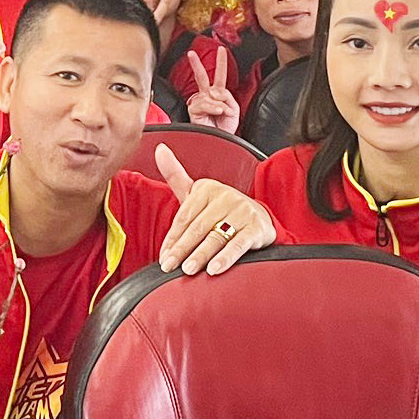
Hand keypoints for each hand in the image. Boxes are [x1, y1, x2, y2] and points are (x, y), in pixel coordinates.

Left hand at [154, 147, 274, 274]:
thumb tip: (159, 148)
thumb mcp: (198, 193)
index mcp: (207, 188)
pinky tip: (214, 269)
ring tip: (188, 270)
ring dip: (200, 255)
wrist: (260, 218)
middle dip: (181, 249)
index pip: (184, 217)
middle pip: (197, 228)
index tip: (163, 257)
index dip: (172, 239)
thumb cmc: (221, 209)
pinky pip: (238, 245)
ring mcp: (242, 211)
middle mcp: (225, 196)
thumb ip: (176, 175)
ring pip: (216, 237)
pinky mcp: (257, 228)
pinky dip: (225, 257)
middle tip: (169, 266)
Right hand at [181, 50, 239, 134]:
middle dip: (196, 64)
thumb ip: (226, 96)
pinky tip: (215, 113)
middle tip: (191, 53)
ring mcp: (199, 102)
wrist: (220, 140)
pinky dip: (213, 108)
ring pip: (210, 94)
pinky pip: (205, 103)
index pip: (220, 76)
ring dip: (219, 105)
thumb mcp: (233, 108)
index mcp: (217, 93)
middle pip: (201, 76)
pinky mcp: (193, 109)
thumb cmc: (226, 127)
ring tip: (220, 114)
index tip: (221, 49)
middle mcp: (207, 96)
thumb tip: (214, 93)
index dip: (221, 62)